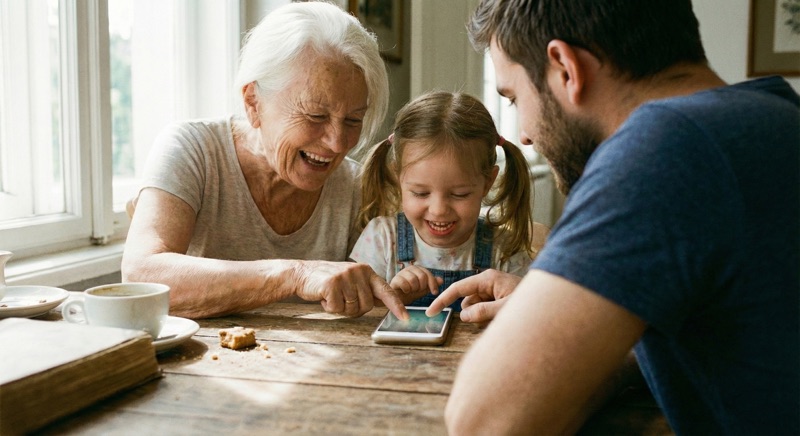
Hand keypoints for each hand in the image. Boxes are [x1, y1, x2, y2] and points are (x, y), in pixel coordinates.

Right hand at [294, 260, 408, 319]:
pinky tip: (323, 297)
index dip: (396, 305)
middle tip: (341, 300)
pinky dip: (329, 308)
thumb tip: (385, 304)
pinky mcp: (332, 283)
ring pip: (352, 308)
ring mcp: (345, 276)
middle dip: (353, 309)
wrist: (302, 274)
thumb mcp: (351, 281)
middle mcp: (359, 271)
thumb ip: (366, 290)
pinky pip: (336, 308)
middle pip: (366, 305)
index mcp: (367, 271)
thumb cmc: (329, 282)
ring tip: (332, 296)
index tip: (405, 317)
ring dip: (340, 308)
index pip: (386, 290)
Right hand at [389, 265, 442, 303]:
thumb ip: (431, 285)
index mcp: (418, 269)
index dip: (433, 284)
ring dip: (414, 289)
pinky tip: (405, 291)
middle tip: (418, 291)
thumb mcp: (423, 290)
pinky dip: (407, 290)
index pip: (428, 274)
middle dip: (422, 287)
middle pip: (422, 276)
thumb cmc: (411, 293)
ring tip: (411, 291)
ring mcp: (402, 272)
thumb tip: (441, 280)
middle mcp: (410, 268)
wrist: (397, 298)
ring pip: (413, 280)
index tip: (435, 293)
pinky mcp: (395, 279)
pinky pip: (405, 284)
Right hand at [425, 269, 522, 324]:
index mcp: (487, 278)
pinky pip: (484, 307)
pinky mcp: (497, 295)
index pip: (458, 288)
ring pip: (475, 305)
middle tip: (490, 318)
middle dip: (471, 312)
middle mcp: (488, 281)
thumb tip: (463, 315)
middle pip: (467, 299)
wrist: (549, 303)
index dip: (442, 300)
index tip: (430, 312)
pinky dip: (486, 314)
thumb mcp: (505, 310)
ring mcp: (493, 288)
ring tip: (501, 316)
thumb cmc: (529, 303)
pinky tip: (501, 316)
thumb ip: (483, 312)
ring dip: (481, 314)